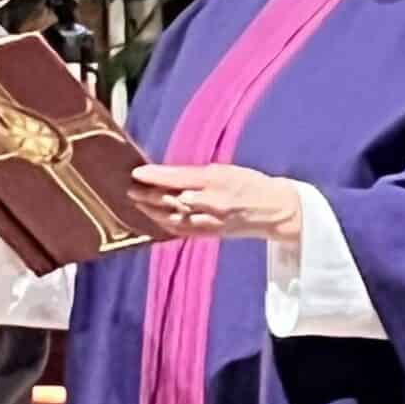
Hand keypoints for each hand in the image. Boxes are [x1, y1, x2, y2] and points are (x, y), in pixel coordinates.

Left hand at [133, 163, 303, 244]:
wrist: (274, 209)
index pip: (177, 178)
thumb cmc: (249, 183)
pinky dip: (165, 224)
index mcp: (215, 180)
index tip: (136, 172)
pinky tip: (153, 218)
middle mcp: (210, 202)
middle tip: (130, 188)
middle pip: (171, 199)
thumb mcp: (224, 170)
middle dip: (147, 194)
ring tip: (136, 202)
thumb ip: (196, 174)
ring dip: (151, 210)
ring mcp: (210, 220)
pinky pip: (182, 230)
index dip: (154, 176)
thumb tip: (167, 175)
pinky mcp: (211, 233)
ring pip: (173, 217)